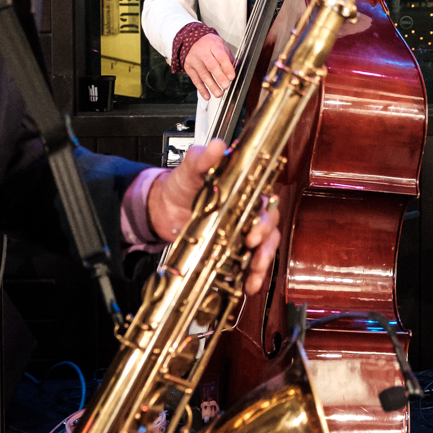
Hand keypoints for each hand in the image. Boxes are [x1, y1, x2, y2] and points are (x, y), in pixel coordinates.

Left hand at [146, 139, 280, 294]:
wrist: (163, 208)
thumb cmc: (181, 185)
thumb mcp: (189, 169)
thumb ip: (202, 158)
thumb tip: (216, 146)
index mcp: (244, 191)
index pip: (265, 203)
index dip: (265, 218)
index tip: (254, 230)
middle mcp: (248, 212)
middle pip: (269, 228)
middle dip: (265, 242)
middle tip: (252, 248)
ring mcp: (240, 232)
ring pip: (263, 248)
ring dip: (262, 262)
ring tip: (253, 275)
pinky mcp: (232, 250)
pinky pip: (248, 264)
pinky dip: (251, 276)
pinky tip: (247, 285)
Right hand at [183, 32, 234, 98]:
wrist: (192, 41)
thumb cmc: (209, 45)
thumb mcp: (221, 46)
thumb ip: (228, 57)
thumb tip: (234, 68)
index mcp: (213, 45)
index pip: (221, 56)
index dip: (227, 67)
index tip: (232, 76)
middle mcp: (202, 52)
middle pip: (211, 65)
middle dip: (219, 77)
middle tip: (226, 86)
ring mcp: (194, 60)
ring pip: (203, 74)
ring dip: (211, 86)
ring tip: (218, 93)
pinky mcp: (189, 67)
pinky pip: (195, 80)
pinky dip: (201, 89)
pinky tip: (207, 95)